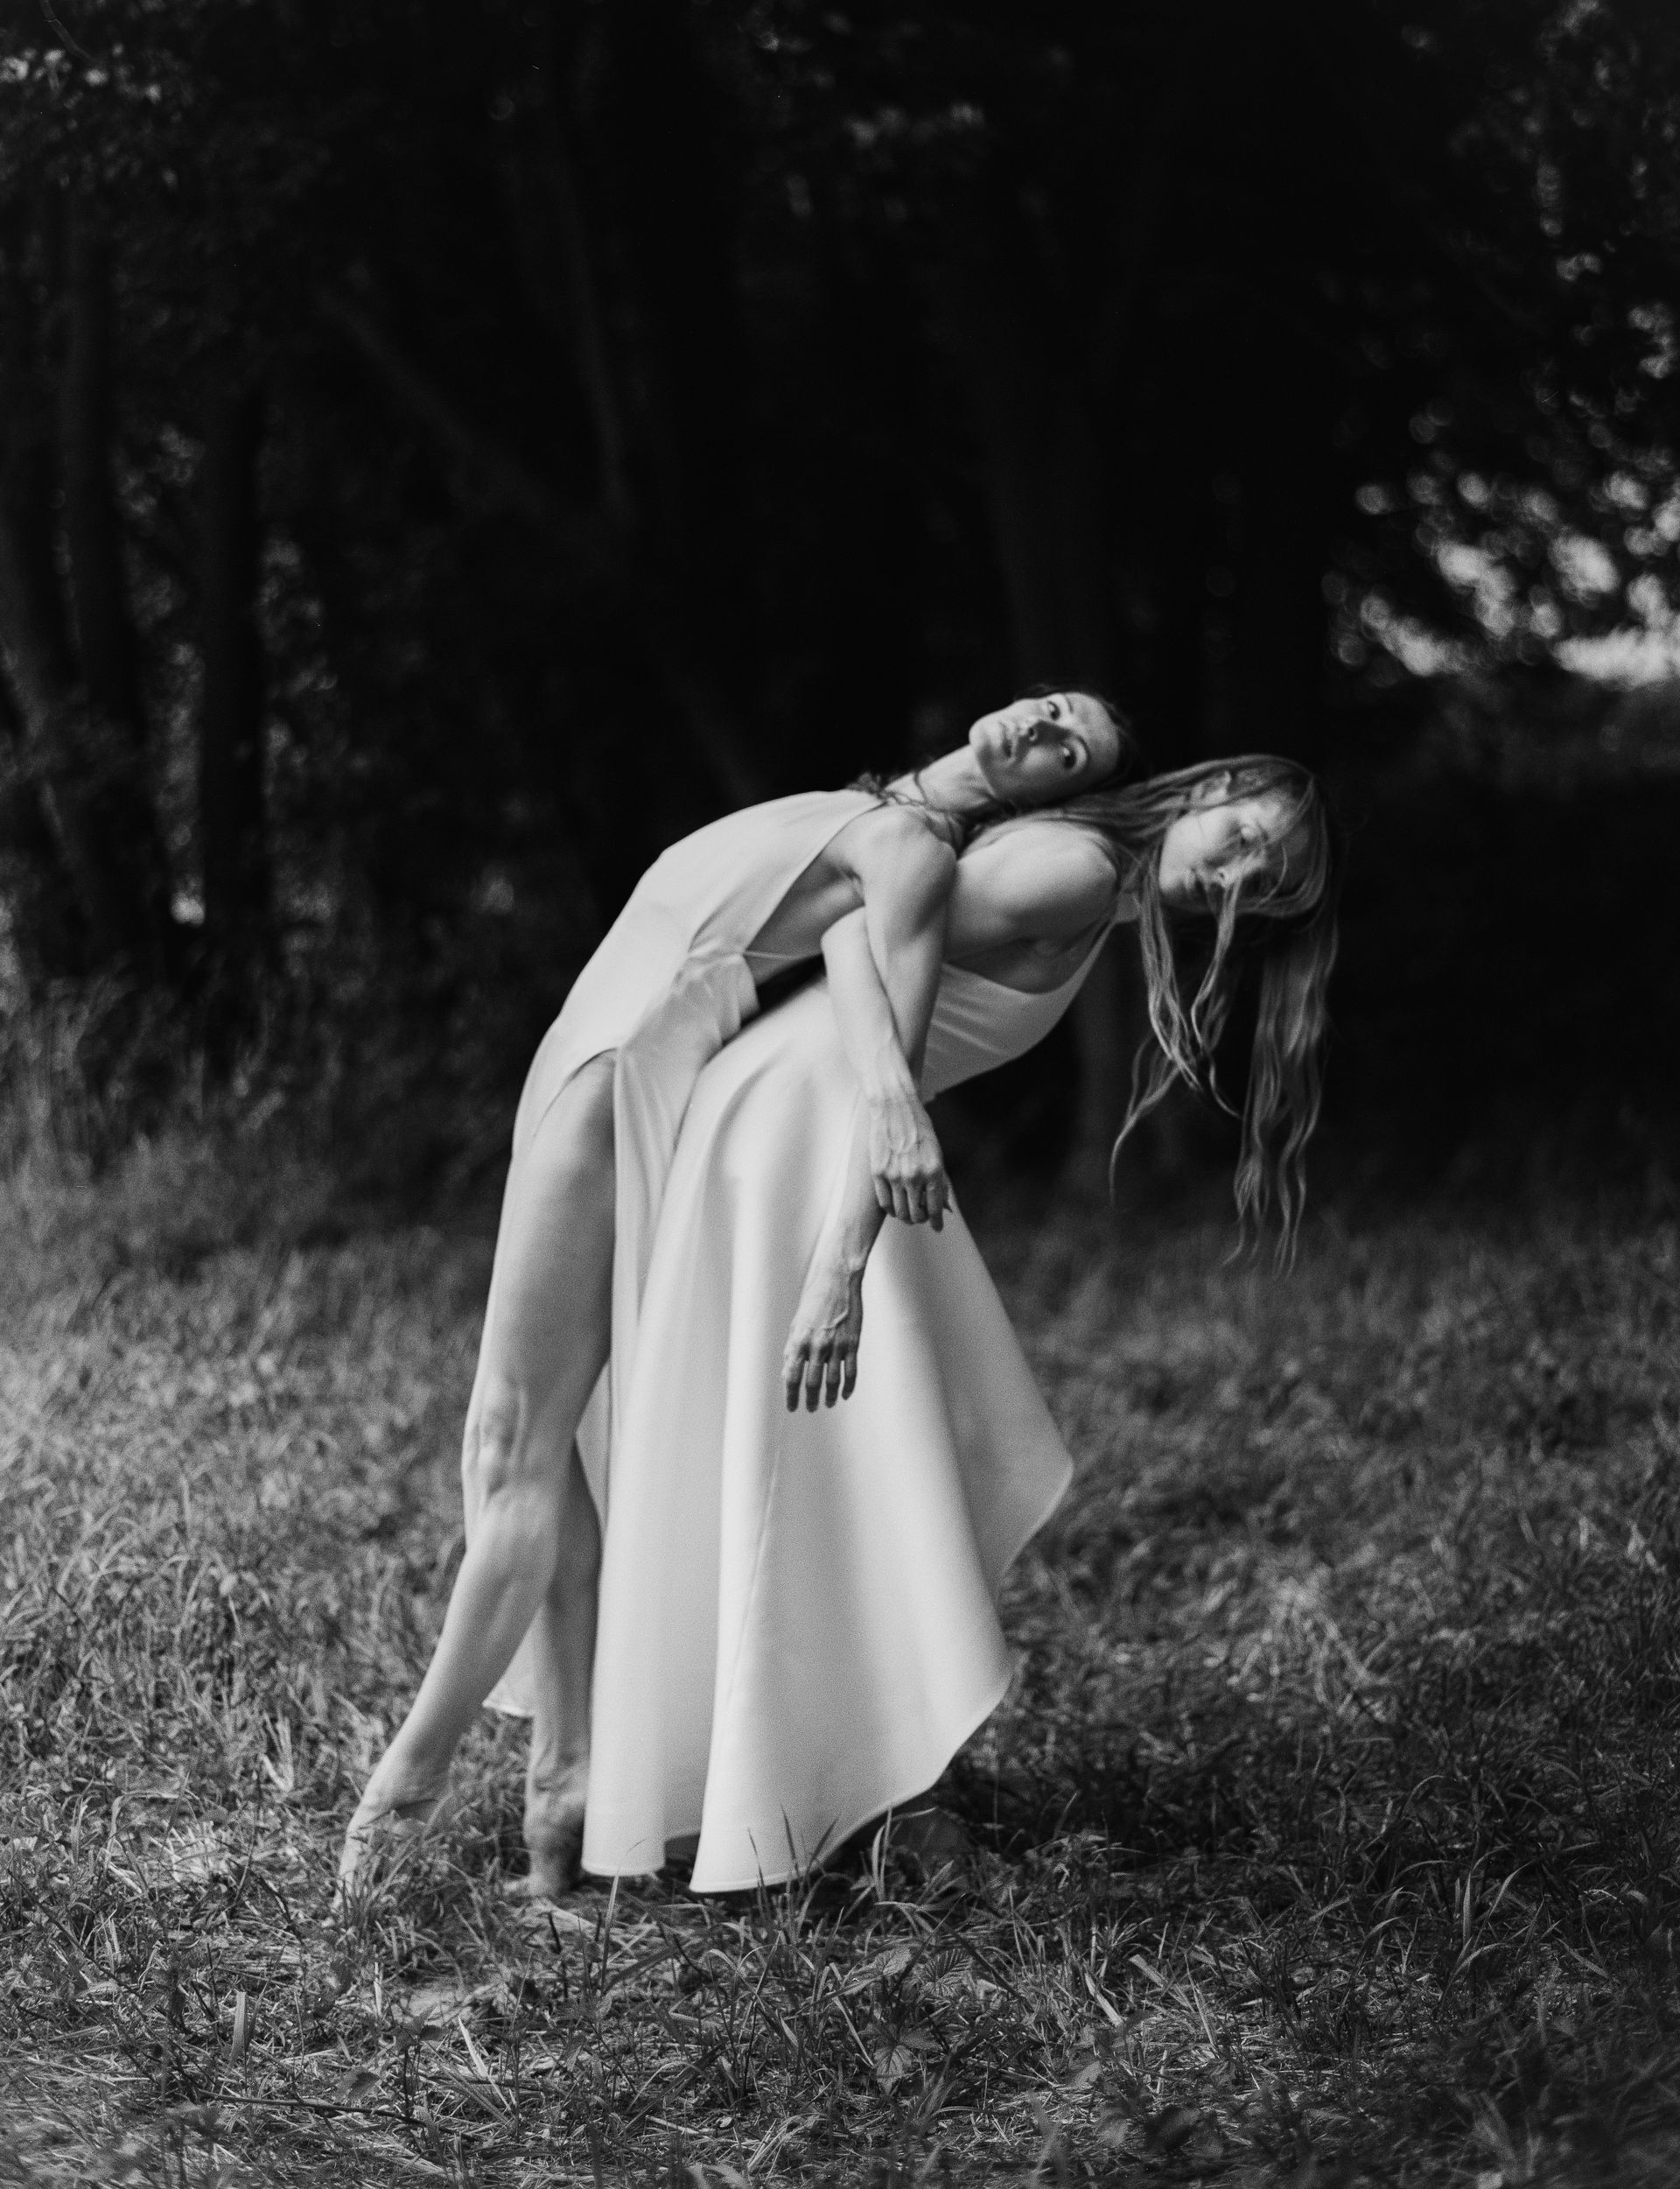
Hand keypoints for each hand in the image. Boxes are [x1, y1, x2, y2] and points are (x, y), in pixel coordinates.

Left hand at [782, 1251, 864, 1411]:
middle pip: (812, 1383)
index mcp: (798, 1340)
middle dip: (810, 1399)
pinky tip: (845, 1394)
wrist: (836, 1280)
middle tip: (811, 1408)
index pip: (791, 1377)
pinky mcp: (852, 1343)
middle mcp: (816, 1346)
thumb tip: (789, 1371)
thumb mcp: (797, 1323)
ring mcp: (836, 1345)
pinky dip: (848, 1386)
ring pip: (832, 1381)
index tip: (792, 1407)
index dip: (791, 1395)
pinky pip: (851, 1371)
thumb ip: (793, 1348)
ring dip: (829, 1396)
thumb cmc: (813, 1300)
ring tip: (828, 1404)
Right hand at [867, 1086, 948, 1227]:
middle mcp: (914, 1176)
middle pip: (916, 1214)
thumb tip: (943, 1203)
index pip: (934, 1208)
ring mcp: (894, 1176)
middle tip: (919, 1218)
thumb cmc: (918, 1127)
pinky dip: (890, 1208)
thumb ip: (939, 1179)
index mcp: (933, 1171)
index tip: (937, 1227)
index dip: (936, 1222)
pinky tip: (894, 1206)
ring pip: (899, 1212)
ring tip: (906, 1214)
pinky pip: (884, 1202)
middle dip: (919, 1220)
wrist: (894, 1107)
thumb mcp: (937, 1152)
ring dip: (904, 1217)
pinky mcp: (878, 1173)